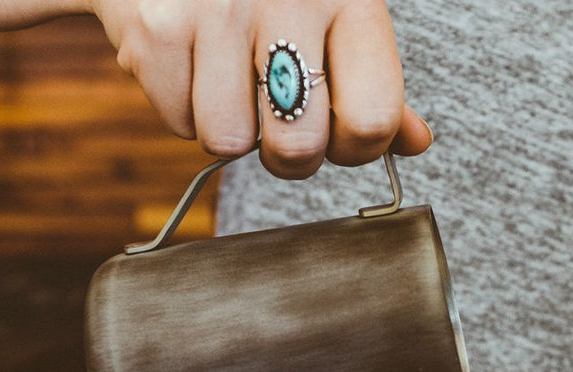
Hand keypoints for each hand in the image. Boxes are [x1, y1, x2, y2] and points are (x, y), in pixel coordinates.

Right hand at [88, 0, 433, 175]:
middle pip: (298, 147)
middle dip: (289, 155)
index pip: (372, 120)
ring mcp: (217, 12)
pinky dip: (184, 105)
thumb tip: (414, 143)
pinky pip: (177, 121)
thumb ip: (374, 81)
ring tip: (231, 79)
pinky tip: (194, 60)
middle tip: (281, 123)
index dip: (355, 148)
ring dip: (230, 127)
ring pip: (229, 141)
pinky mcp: (158, 28)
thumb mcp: (338, 13)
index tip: (338, 133)